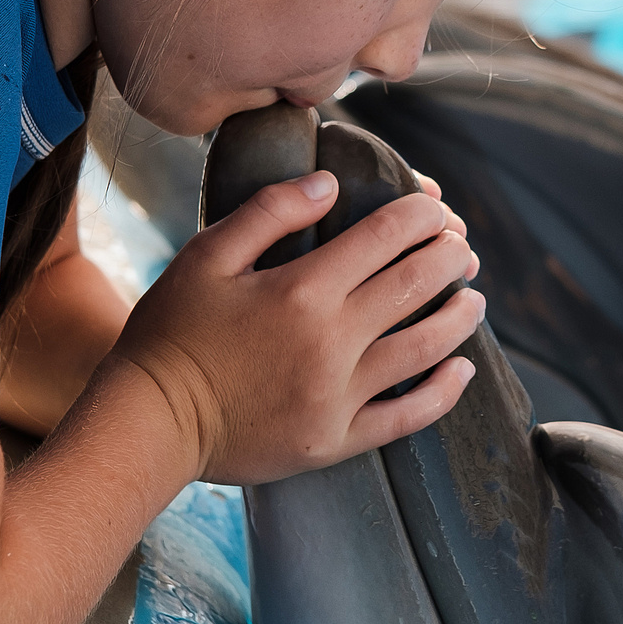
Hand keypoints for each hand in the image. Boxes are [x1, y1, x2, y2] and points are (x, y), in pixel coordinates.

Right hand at [103, 170, 484, 483]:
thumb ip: (269, 212)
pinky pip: (406, 418)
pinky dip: (442, 393)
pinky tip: (461, 372)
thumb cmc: (171, 333)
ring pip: (424, 349)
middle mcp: (330, 342)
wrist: (149, 422)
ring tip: (474, 300)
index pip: (384, 238)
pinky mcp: (336, 440)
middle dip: (448, 258)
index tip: (435, 208)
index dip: (419, 216)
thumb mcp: (205, 257)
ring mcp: (338, 396)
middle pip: (414, 287)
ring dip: (459, 319)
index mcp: (302, 291)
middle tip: (462, 249)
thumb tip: (330, 184)